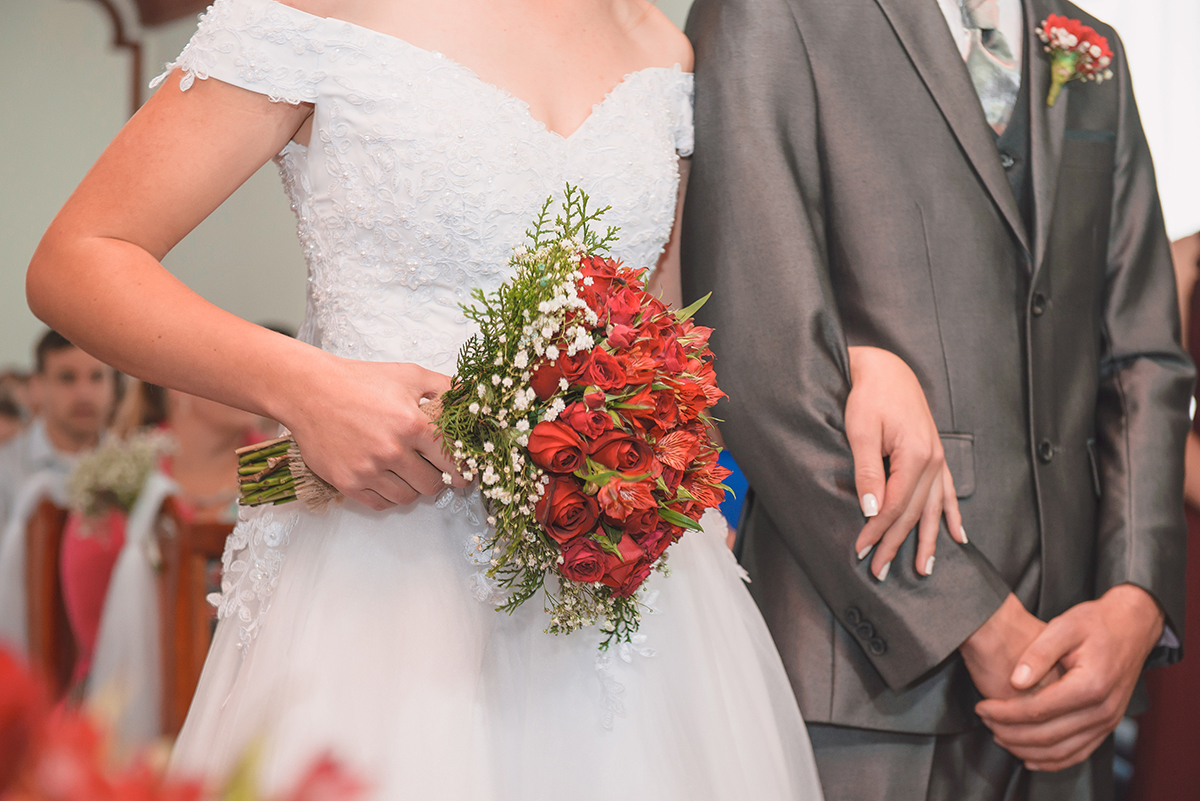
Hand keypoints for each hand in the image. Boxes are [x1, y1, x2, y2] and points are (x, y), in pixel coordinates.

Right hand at [281, 355, 468, 510]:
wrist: (310, 390)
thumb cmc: (360, 380)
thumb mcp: (409, 375)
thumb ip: (445, 387)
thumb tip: (472, 398)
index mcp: (412, 424)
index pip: (452, 459)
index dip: (462, 469)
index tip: (464, 473)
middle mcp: (391, 450)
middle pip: (432, 484)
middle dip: (438, 479)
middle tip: (434, 470)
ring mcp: (368, 469)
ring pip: (408, 497)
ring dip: (413, 488)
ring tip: (408, 471)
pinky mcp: (347, 482)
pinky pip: (380, 504)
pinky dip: (389, 496)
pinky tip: (388, 479)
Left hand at [845, 346, 965, 580]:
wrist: (887, 369)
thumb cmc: (869, 396)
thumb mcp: (861, 431)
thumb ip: (868, 472)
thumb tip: (870, 510)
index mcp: (916, 456)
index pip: (894, 506)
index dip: (877, 531)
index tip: (861, 550)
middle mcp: (934, 461)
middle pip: (914, 513)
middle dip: (896, 544)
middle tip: (880, 572)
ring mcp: (939, 459)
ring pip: (934, 509)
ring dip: (927, 540)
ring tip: (923, 569)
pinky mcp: (936, 455)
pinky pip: (948, 493)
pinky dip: (952, 516)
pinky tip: (958, 538)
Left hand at [975, 584, 1164, 770]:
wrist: (1132, 627)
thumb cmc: (1095, 623)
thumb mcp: (1063, 626)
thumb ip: (1038, 654)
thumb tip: (1015, 681)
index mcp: (1090, 685)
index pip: (1037, 710)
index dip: (1004, 712)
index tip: (981, 707)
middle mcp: (1102, 710)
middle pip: (1047, 735)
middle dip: (1009, 732)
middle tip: (984, 721)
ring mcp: (1108, 722)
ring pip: (1061, 751)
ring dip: (1026, 749)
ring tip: (998, 736)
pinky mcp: (1108, 726)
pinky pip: (1079, 754)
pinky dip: (1052, 760)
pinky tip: (1028, 756)